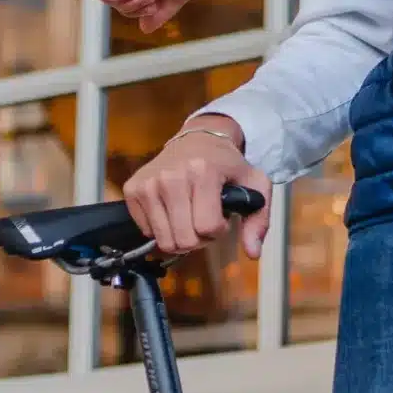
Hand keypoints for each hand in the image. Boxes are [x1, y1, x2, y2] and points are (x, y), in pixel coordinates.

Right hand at [124, 117, 271, 259]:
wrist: (198, 139)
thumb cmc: (227, 165)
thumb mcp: (255, 185)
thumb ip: (259, 220)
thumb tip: (253, 254)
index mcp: (202, 172)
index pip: (207, 228)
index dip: (219, 231)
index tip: (221, 217)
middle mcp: (171, 176)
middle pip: (184, 239)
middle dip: (199, 239)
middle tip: (204, 220)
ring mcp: (148, 183)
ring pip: (164, 240)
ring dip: (180, 237)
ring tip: (189, 217)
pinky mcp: (132, 189)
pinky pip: (147, 232)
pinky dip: (162, 229)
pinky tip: (172, 211)